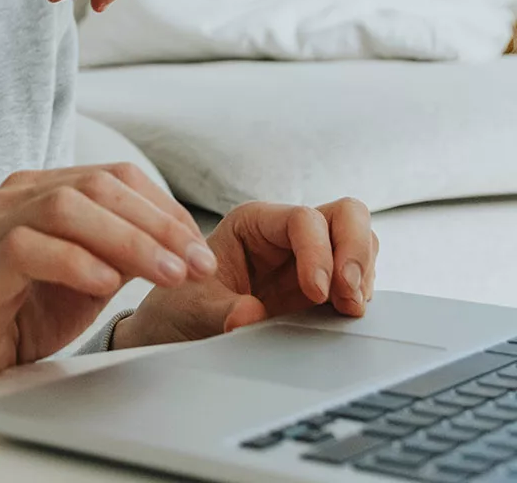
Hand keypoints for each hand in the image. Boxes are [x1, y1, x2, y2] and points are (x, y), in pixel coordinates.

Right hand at [0, 164, 216, 380]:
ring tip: (166, 274)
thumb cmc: (16, 312)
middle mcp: (7, 200)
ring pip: (62, 208)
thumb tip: (180, 244)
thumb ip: (120, 252)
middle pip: (93, 186)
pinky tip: (106, 284)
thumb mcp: (84, 278)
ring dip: (128, 240)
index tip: (198, 248)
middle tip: (196, 263)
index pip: (110, 176)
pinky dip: (74, 262)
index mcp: (35, 192)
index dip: (163, 207)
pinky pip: (25, 250)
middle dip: (156, 224)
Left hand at [114, 199, 378, 348]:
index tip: (316, 293)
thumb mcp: (194, 310)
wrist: (181, 328)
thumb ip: (221, 312)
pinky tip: (347, 314)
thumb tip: (249, 316)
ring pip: (361, 241)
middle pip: (346, 216)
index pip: (303, 219)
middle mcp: (286, 233)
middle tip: (348, 296)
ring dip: (363, 274)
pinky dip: (361, 292)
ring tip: (348, 309)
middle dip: (355, 252)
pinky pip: (359, 275)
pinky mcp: (324, 285)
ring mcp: (310, 256)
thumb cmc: (183, 306)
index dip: (318, 252)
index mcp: (252, 223)